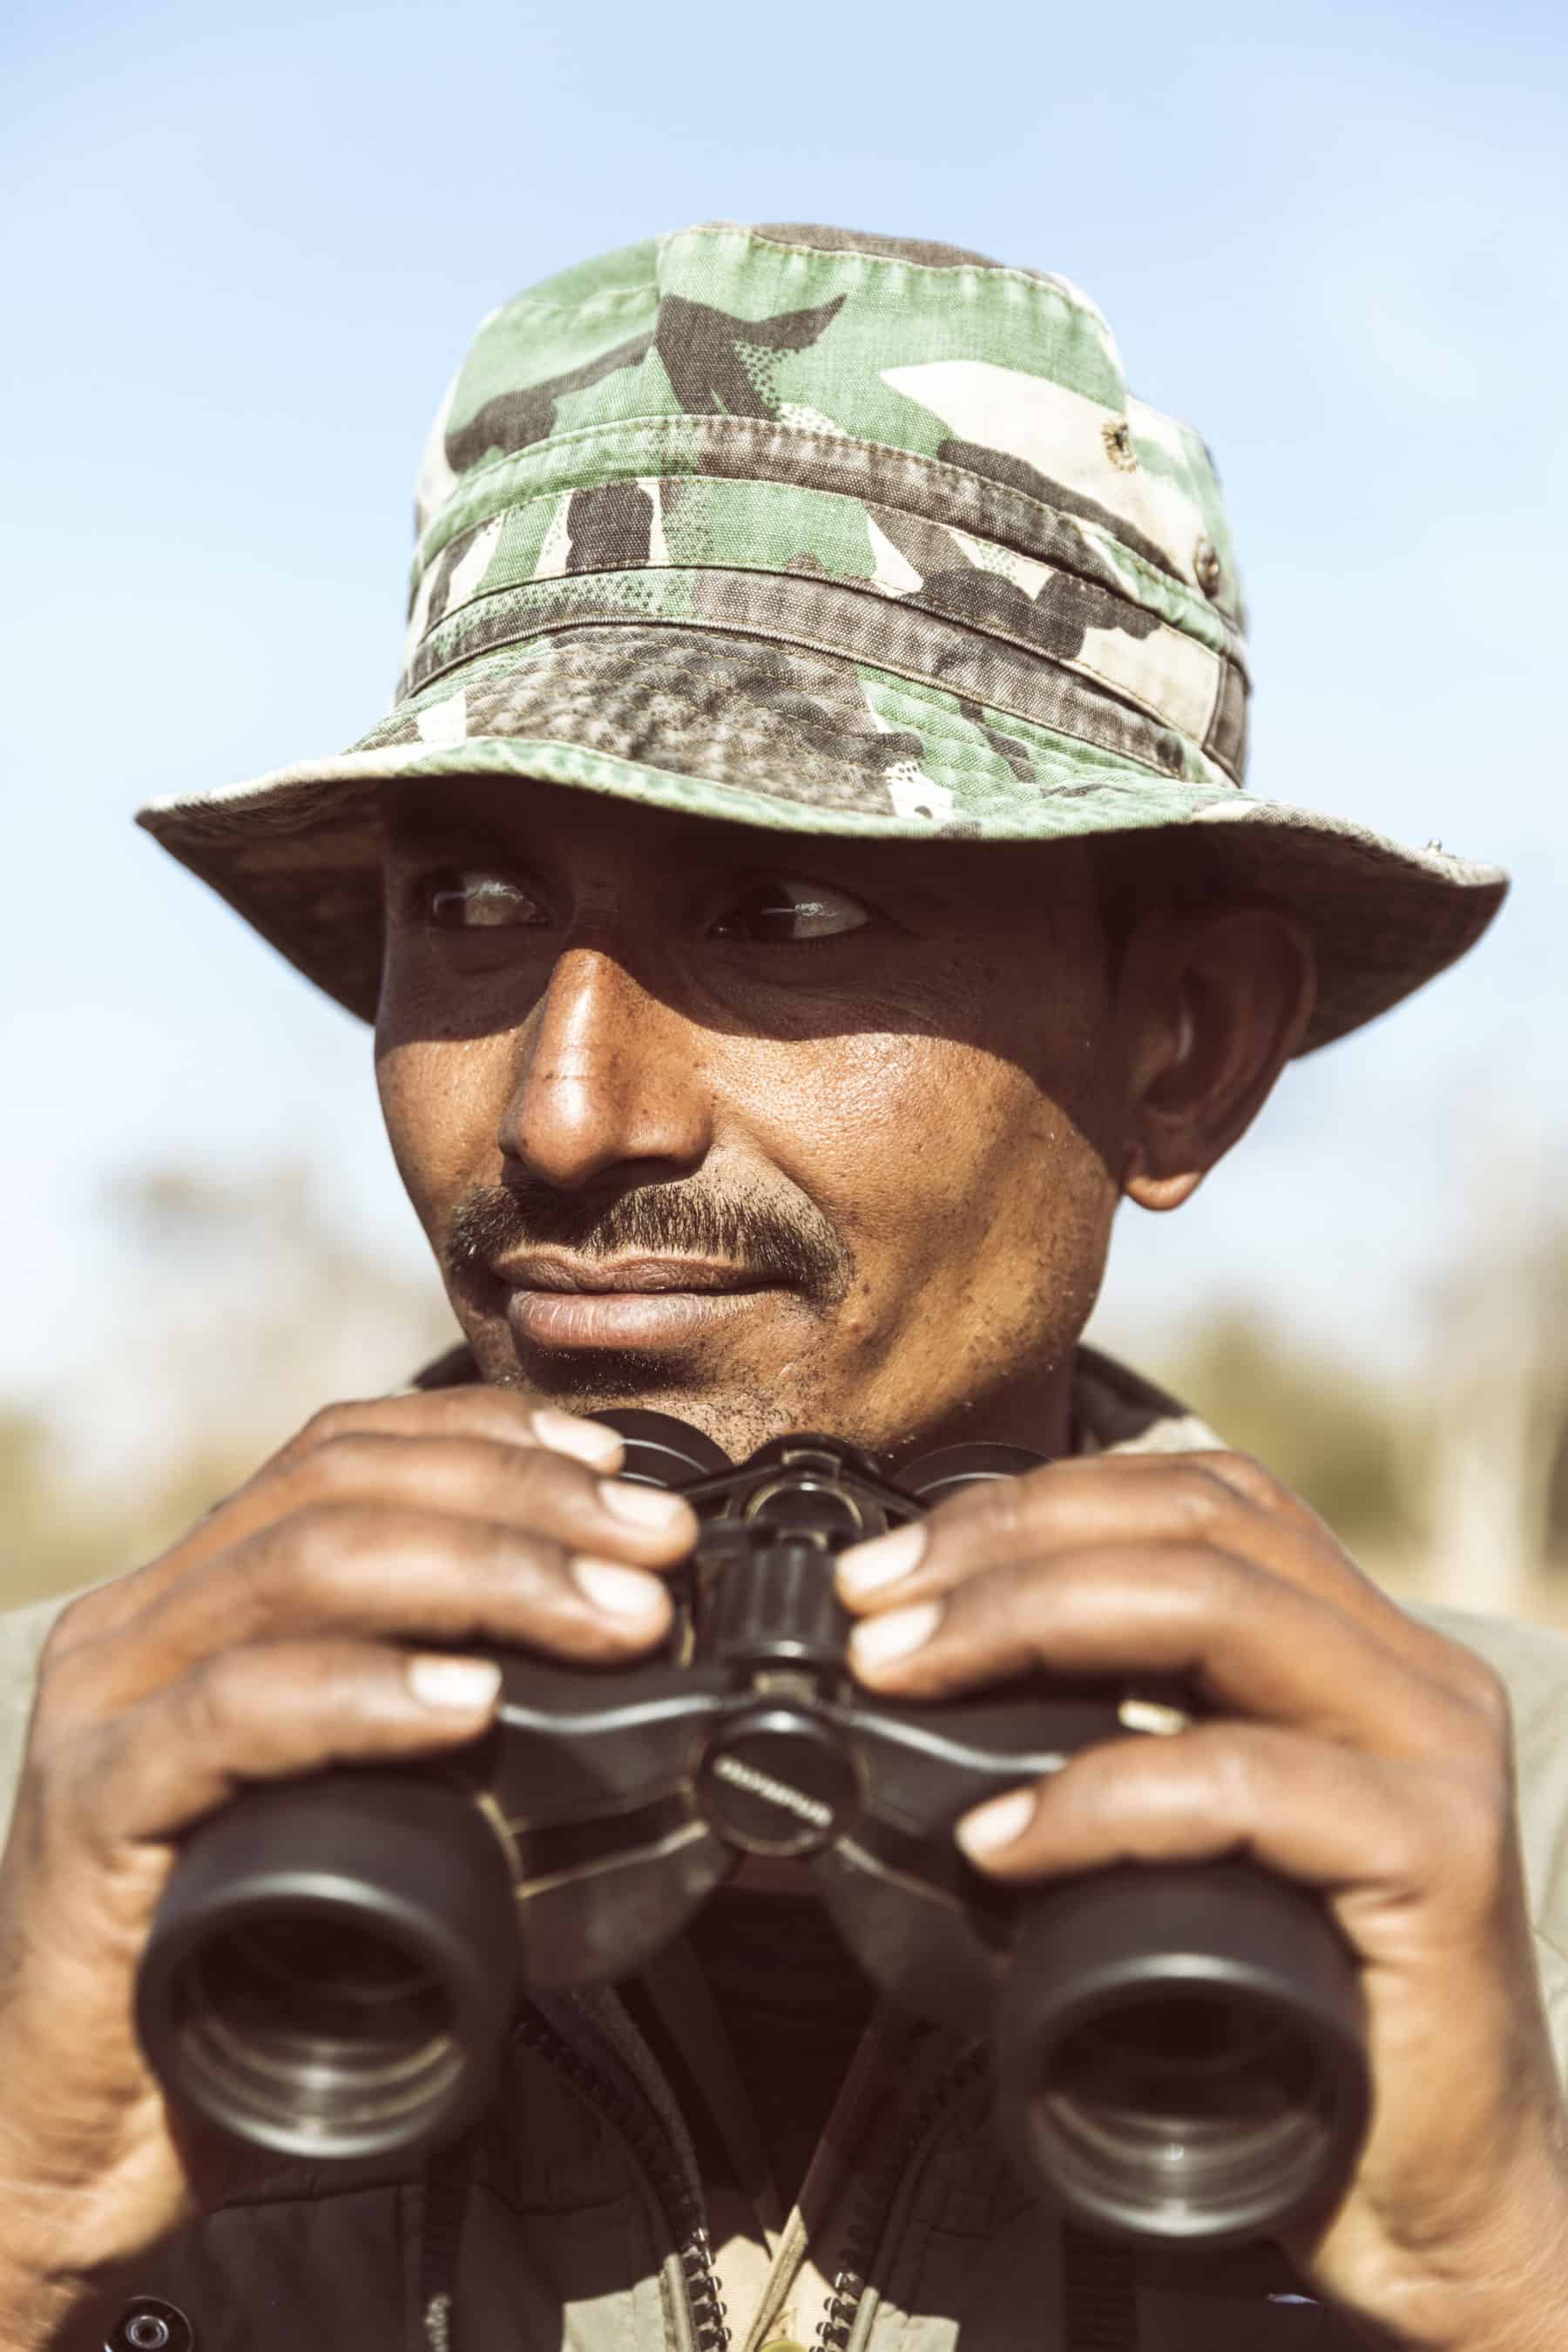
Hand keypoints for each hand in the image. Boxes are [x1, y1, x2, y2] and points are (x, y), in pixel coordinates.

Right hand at [0, 1388, 694, 2346]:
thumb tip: (626, 1664)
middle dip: (522, 1500)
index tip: (620, 1468)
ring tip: (611, 1618)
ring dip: (486, 1573)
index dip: (491, 1436)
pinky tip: (470, 1701)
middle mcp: (144, 1623)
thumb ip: (447, 1720)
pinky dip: (367, 1692)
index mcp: (199, 1597)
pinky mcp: (93, 1808)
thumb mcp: (363, 1807)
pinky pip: (234, 1710)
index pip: (345, 1450)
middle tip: (655, 1550)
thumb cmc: (247, 1967)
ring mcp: (109, 1706)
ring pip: (300, 1567)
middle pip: (340, 1488)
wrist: (82, 2140)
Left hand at [836, 1451, 1567, 2350]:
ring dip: (1028, 1623)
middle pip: (1193, 1525)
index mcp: (1354, 1643)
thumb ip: (1111, 1738)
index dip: (1030, 1504)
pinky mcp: (1440, 1859)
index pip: (1191, 1495)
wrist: (1437, 2201)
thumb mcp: (1187, 1842)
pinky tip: (1001, 1840)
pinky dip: (1100, 1796)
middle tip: (872, 1614)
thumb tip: (922, 1680)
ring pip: (1218, 1610)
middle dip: (1006, 1549)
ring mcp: (1434, 1755)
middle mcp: (1410, 1672)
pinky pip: (1243, 1783)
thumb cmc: (1287, 2021)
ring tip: (903, 1677)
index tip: (891, 1566)